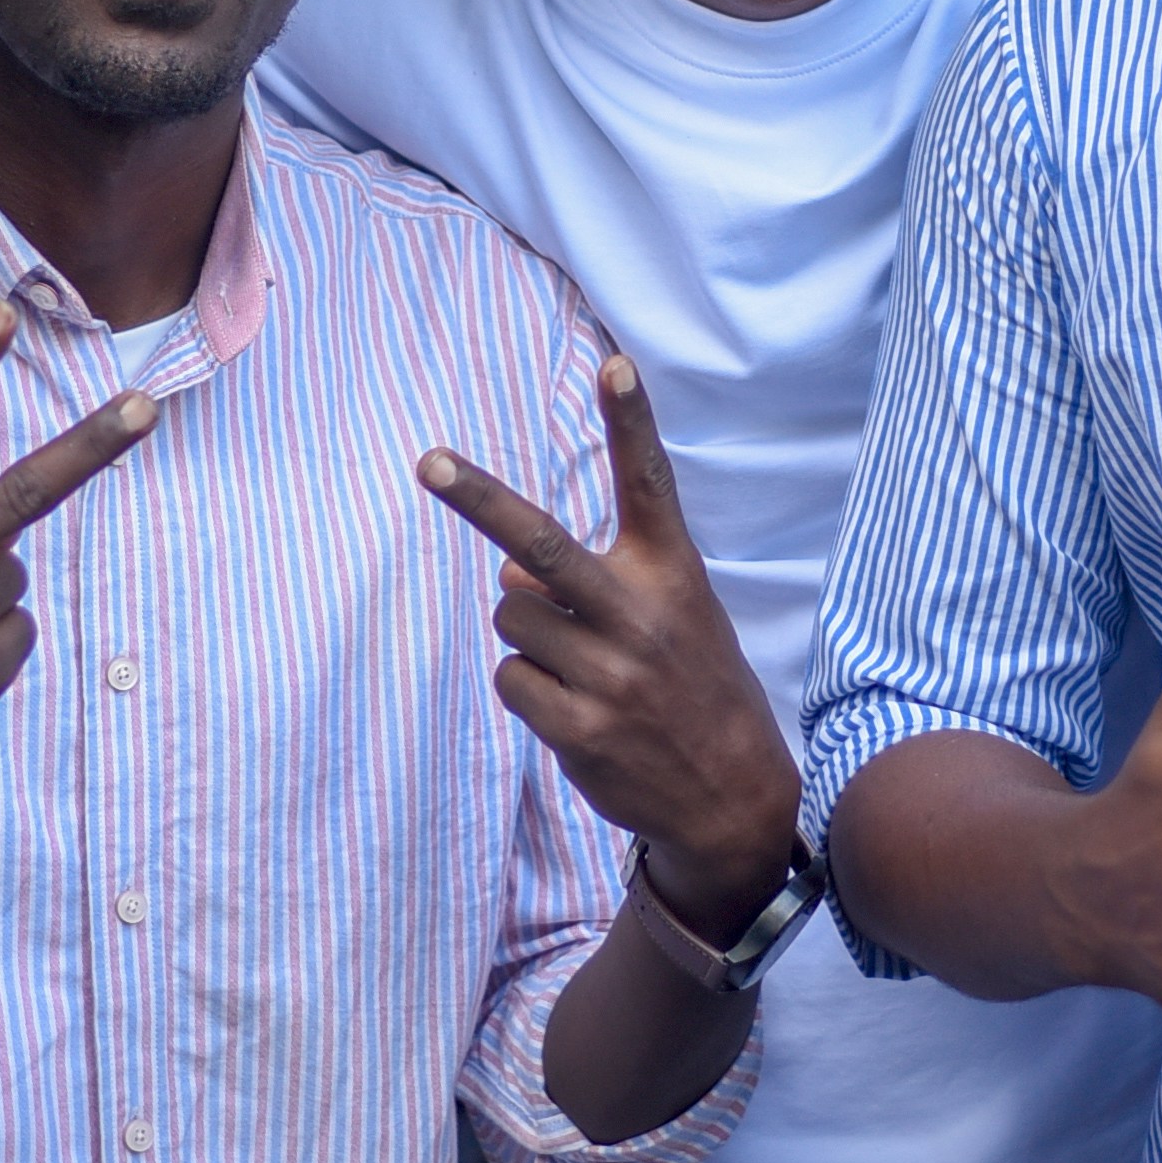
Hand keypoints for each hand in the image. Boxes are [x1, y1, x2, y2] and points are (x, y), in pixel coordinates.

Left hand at [419, 359, 798, 941]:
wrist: (733, 798)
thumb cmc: (693, 686)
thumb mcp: (674, 618)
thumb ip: (600, 583)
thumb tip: (509, 576)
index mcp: (671, 574)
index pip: (649, 483)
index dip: (632, 422)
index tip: (615, 364)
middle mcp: (639, 615)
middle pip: (540, 544)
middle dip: (476, 498)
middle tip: (429, 461)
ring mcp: (608, 674)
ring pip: (510, 617)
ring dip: (529, 635)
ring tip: (582, 668)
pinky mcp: (578, 727)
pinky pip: (510, 678)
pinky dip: (529, 688)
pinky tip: (577, 710)